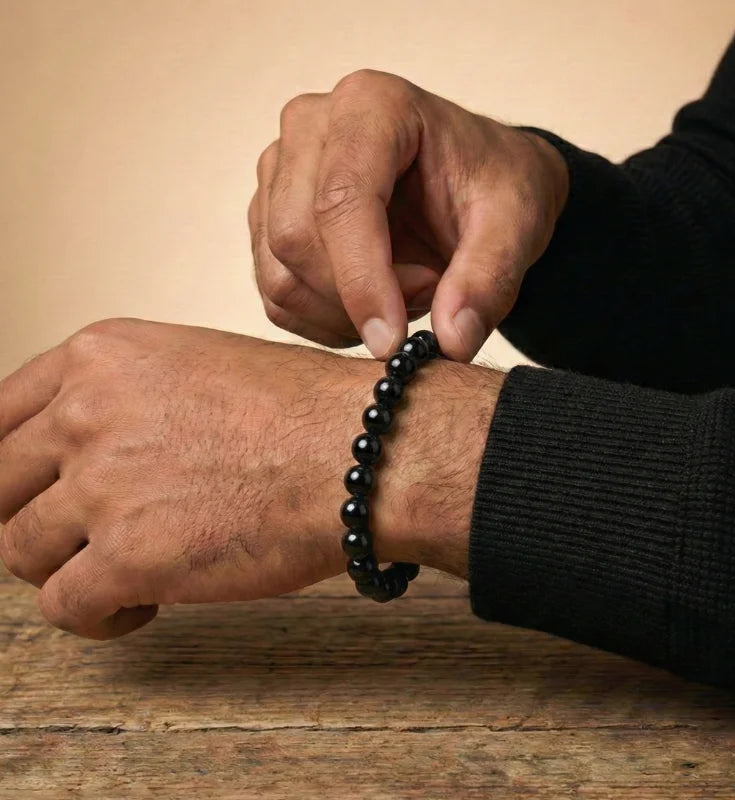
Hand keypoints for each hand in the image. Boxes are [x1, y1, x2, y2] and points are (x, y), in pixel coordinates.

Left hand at [0, 319, 500, 638]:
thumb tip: (95, 448)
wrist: (359, 451)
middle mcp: (87, 412)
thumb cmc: (306, 412)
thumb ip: (132, 398)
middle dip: (35, 519)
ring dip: (68, 568)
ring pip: (21, 550)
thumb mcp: (202, 365)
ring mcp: (101, 484)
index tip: (26, 492)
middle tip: (79, 536)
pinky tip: (142, 603)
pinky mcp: (126, 556)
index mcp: (103, 356)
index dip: (10, 466)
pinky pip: (64, 606)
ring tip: (125, 572)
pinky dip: (99, 616)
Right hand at [248, 69, 568, 361]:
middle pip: (296, 238)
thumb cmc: (494, 187)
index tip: (393, 342)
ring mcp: (280, 171)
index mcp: (372, 106)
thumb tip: (451, 343)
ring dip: (343, 312)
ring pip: (279, 273)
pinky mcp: (269, 215)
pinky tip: (373, 303)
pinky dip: (325, 320)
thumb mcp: (517, 225)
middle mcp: (311, 127)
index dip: (361, 280)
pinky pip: (276, 294)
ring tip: (408, 290)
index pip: (341, 200)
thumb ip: (489, 279)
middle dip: (358, 295)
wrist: (477, 184)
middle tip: (429, 293)